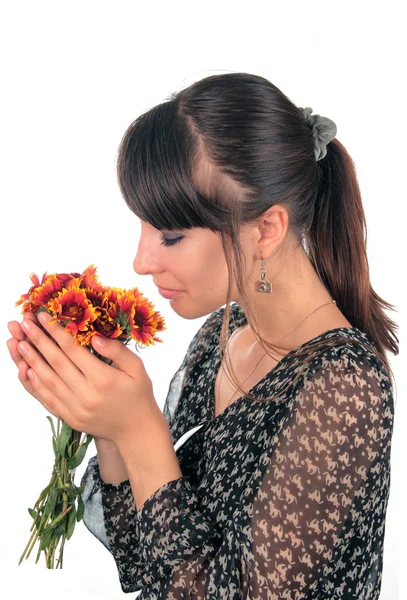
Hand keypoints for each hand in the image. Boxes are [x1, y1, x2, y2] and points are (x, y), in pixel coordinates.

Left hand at [7, 312, 164, 446]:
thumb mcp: (137, 368)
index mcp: (104, 379)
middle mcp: (87, 394)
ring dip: (31, 361)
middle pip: (56, 363)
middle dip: (38, 341)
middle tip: (24, 323)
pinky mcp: (70, 418)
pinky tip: (26, 370)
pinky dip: (35, 384)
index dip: (56, 331)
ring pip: (48, 381)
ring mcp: (76, 408)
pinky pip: (48, 399)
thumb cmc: (138, 395)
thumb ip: (117, 351)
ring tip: (18, 343)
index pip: (73, 350)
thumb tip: (94, 337)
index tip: (42, 316)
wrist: (136, 430)